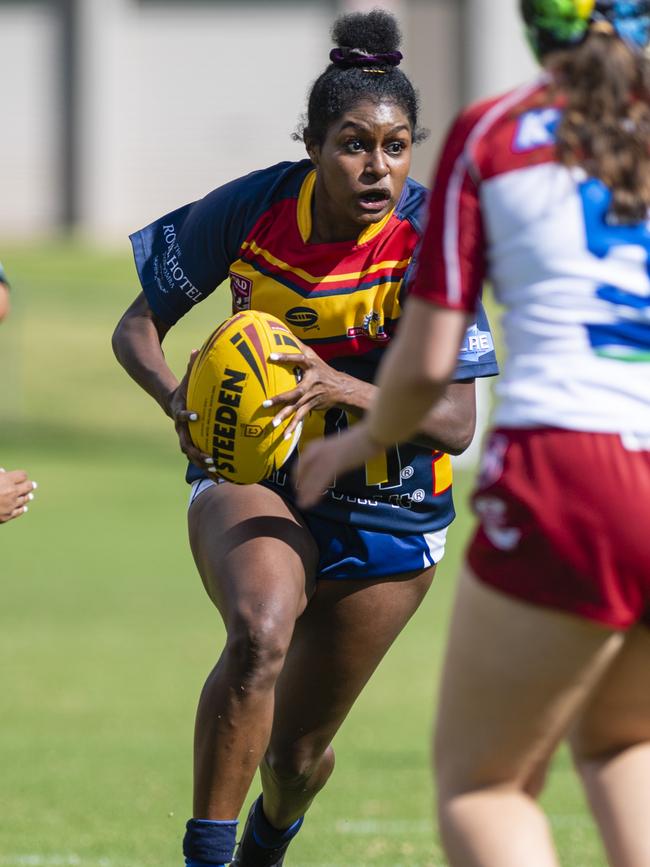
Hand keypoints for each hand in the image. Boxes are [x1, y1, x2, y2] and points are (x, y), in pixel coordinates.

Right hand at [0, 468, 36, 522]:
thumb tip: (3, 471)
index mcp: (7, 480)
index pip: (22, 475)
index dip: (22, 476)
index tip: (22, 476)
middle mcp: (12, 492)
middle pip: (27, 487)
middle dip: (29, 485)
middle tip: (33, 485)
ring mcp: (11, 504)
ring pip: (25, 499)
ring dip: (27, 497)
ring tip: (30, 496)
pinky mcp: (8, 515)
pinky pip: (19, 511)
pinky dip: (22, 508)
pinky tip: (24, 508)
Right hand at [167, 351, 216, 474]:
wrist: (172, 403)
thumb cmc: (184, 390)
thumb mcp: (186, 378)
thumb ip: (192, 367)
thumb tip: (197, 348)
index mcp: (181, 412)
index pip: (182, 415)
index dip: (187, 416)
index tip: (195, 416)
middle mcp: (182, 429)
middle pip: (186, 443)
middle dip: (197, 452)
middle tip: (209, 457)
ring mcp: (186, 439)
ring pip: (193, 456)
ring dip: (204, 465)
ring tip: (217, 471)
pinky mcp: (193, 445)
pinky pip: (201, 460)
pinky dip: (210, 469)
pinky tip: (223, 477)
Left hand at [266, 343, 345, 436]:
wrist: (341, 388)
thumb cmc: (322, 369)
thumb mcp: (313, 356)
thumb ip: (298, 346)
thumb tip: (283, 331)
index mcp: (311, 367)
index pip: (297, 360)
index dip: (285, 357)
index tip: (271, 356)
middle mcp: (310, 383)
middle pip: (294, 392)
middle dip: (280, 399)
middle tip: (265, 404)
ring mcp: (311, 397)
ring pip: (296, 409)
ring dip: (285, 417)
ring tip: (273, 424)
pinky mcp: (311, 407)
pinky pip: (300, 418)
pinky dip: (293, 427)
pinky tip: (284, 436)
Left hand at [293, 421, 381, 508]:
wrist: (371, 434)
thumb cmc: (360, 439)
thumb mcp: (339, 446)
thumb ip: (330, 455)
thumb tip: (328, 466)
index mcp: (316, 445)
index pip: (301, 463)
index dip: (298, 476)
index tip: (298, 486)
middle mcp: (316, 451)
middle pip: (301, 472)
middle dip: (300, 486)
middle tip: (300, 499)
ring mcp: (324, 458)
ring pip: (310, 479)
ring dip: (305, 493)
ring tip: (303, 505)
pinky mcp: (333, 465)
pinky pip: (320, 482)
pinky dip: (314, 493)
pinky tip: (311, 502)